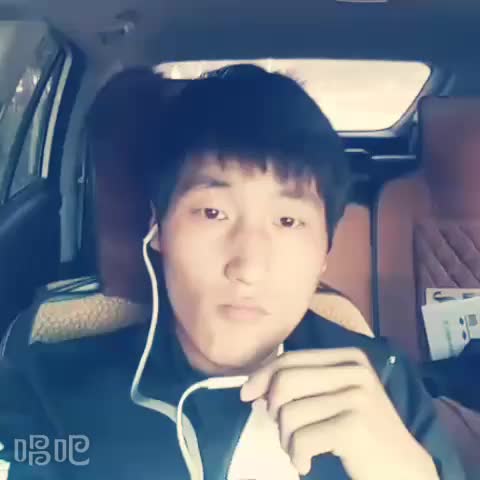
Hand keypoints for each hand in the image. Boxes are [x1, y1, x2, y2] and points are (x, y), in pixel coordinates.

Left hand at [240, 348, 438, 479]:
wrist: (404, 470)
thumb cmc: (364, 434)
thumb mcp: (335, 399)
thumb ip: (302, 386)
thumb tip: (253, 388)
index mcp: (349, 357)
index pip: (291, 359)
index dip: (262, 375)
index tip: (247, 394)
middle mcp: (354, 370)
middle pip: (285, 381)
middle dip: (273, 409)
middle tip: (283, 430)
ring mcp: (356, 396)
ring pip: (289, 413)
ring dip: (286, 439)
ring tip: (300, 449)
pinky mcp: (353, 426)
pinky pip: (301, 439)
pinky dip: (296, 456)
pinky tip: (306, 463)